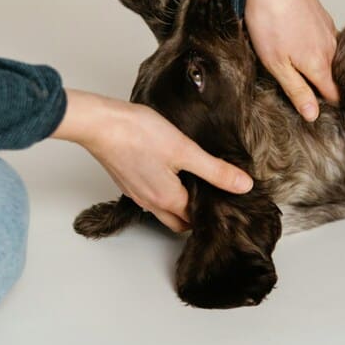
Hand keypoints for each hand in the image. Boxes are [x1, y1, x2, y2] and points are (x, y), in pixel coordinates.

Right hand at [51, 89, 253, 231]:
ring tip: (194, 181)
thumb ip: (215, 170)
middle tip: (213, 195)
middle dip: (196, 214)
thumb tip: (243, 186)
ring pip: (164, 209)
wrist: (101, 124)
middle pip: (180, 221)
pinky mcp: (127, 181)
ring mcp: (136, 193)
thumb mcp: (185, 150)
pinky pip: (150, 195)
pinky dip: (163, 191)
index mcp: (168, 200)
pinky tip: (169, 170)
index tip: (226, 200)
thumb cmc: (139, 134)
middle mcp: (151, 203)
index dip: (213, 211)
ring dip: (179, 203)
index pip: (197, 219)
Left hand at [245, 0, 338, 120]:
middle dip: (323, 87)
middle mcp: (330, 47)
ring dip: (317, 65)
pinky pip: (323, 38)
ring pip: (329, 56)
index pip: (335, 95)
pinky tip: (296, 42)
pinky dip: (314, 46)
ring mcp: (328, 29)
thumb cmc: (269, 19)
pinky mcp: (321, 15)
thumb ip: (297, 90)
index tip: (321, 115)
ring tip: (298, 67)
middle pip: (333, 76)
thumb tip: (313, 115)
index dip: (329, 107)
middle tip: (303, 93)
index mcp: (320, 64)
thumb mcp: (276, 64)